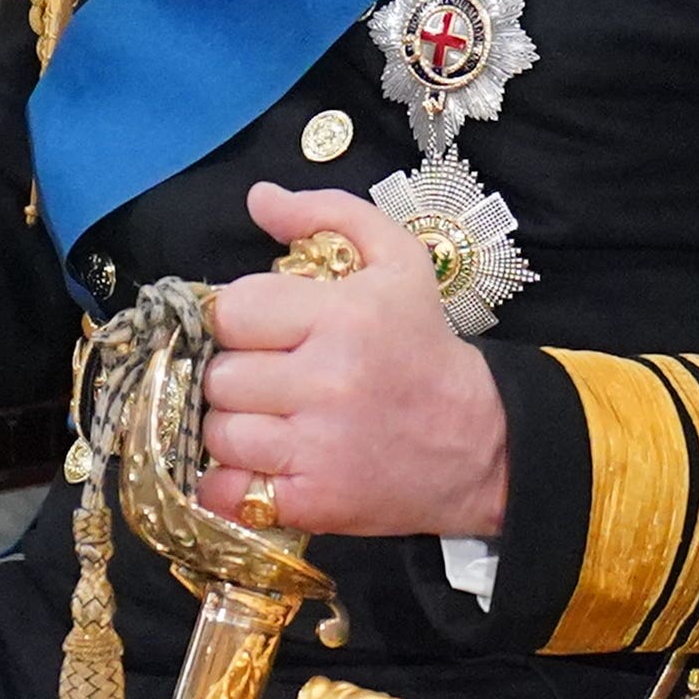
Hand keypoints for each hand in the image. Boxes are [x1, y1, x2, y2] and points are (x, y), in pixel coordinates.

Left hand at [194, 184, 509, 537]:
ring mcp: (318, 446)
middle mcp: (328, 380)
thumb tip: (260, 198)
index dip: (237, 320)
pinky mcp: (314, 500)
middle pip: (220, 376)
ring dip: (233, 427)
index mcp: (343, 315)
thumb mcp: (397, 262)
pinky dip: (230, 481)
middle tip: (270, 378)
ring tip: (269, 421)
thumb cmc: (424, 347)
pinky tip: (260, 465)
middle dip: (236, 375)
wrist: (480, 443)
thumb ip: (329, 215)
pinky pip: (226, 489)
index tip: (260, 331)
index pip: (233, 311)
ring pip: (218, 432)